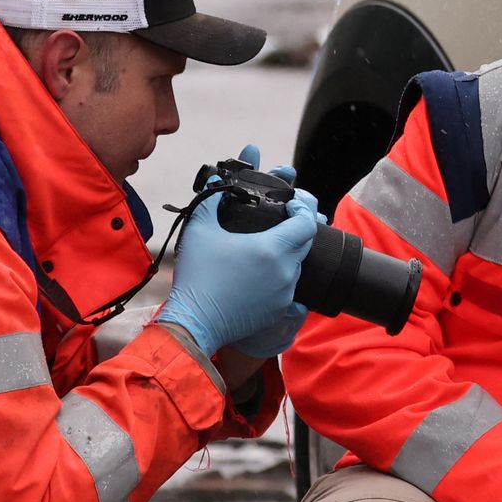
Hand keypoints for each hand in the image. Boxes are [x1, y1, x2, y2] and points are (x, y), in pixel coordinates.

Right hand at [161, 148, 321, 364]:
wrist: (195, 322)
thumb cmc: (198, 276)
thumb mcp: (199, 231)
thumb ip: (210, 199)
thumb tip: (215, 179)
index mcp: (272, 249)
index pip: (307, 223)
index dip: (304, 208)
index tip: (291, 202)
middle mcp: (285, 272)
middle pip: (306, 242)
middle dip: (299, 228)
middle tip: (285, 219)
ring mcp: (285, 294)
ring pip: (298, 266)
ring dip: (289, 253)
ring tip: (270, 245)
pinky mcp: (280, 310)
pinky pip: (290, 288)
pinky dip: (282, 276)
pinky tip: (265, 272)